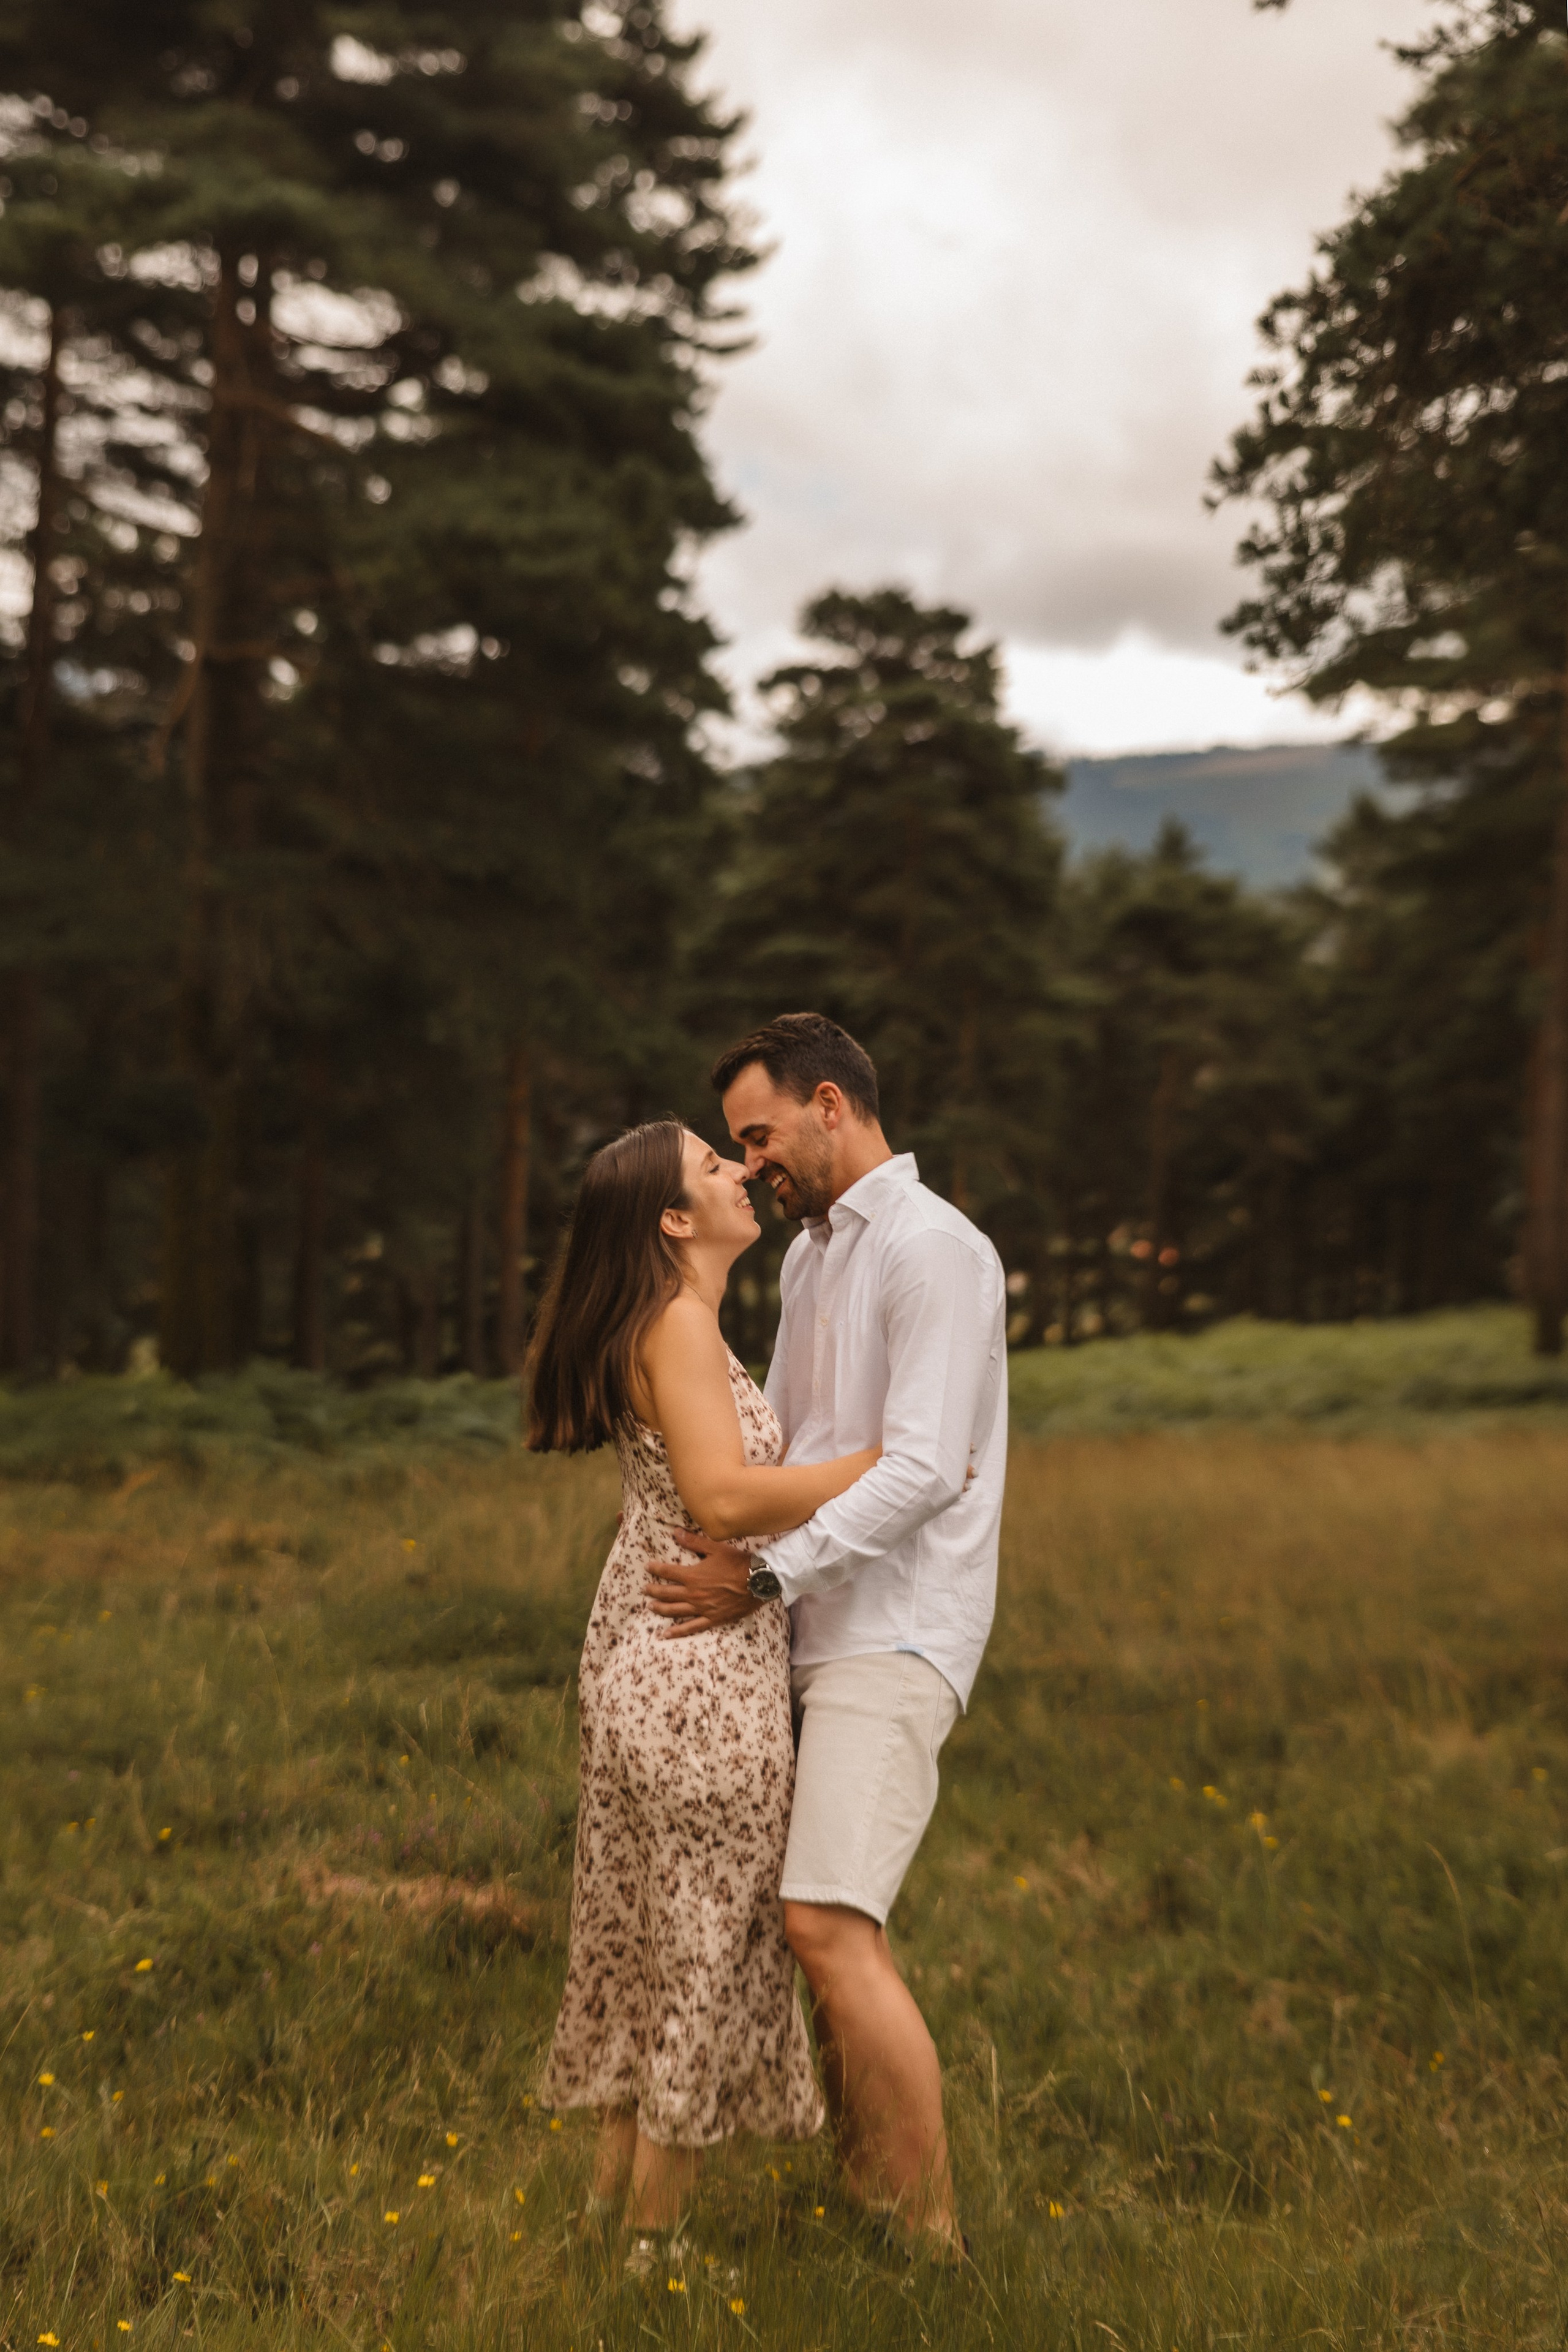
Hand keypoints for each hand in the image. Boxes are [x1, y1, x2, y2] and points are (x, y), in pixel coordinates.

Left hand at [643, 1526, 760, 1638]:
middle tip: (645, 1590)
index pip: (667, 1572)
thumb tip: (676, 1532)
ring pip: (674, 1611)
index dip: (655, 1569)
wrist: (758, 1581)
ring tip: (650, 1607)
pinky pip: (691, 1627)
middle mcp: (693, 1594)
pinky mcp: (712, 1619)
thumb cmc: (737, 1563)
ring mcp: (701, 1608)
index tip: (648, 1567)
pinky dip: (677, 1631)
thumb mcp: (715, 1548)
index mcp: (692, 1576)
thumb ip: (694, 1542)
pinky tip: (666, 1634)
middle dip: (653, 1590)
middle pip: (667, 1593)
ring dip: (660, 1608)